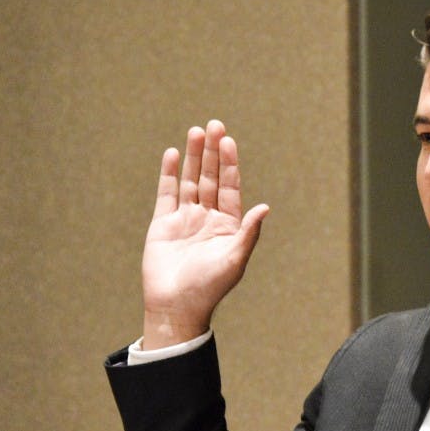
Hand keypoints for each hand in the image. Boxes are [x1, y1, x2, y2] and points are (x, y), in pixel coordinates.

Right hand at [141, 120, 269, 348]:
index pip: (230, 187)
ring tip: (195, 131)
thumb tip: (266, 207)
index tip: (228, 141)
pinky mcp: (163, 224)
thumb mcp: (235, 259)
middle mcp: (208, 218)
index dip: (229, 164)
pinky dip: (169, 174)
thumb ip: (249, 232)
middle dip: (212, 152)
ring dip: (192, 157)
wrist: (177, 305)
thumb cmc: (210, 286)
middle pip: (210, 178)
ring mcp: (185, 219)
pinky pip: (166, 194)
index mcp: (229, 225)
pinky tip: (172, 154)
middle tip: (214, 125)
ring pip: (190, 181)